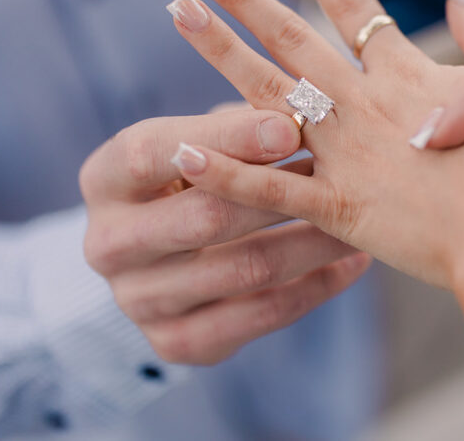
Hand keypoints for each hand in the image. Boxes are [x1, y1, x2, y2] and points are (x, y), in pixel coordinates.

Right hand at [79, 109, 370, 364]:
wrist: (160, 257)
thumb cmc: (194, 175)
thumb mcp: (199, 142)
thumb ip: (235, 128)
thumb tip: (293, 121)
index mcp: (103, 180)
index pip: (152, 152)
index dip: (224, 139)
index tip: (290, 128)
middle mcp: (107, 245)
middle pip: (203, 218)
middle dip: (280, 194)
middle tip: (340, 173)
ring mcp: (139, 301)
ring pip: (245, 270)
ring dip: (312, 240)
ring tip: (359, 216)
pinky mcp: (177, 342)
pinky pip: (262, 314)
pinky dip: (317, 286)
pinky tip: (354, 261)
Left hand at [169, 0, 463, 288]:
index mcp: (406, 74)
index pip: (351, 6)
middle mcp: (366, 102)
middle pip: (292, 35)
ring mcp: (347, 153)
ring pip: (269, 92)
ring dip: (219, 50)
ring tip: (177, 11)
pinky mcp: (338, 207)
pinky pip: (270, 188)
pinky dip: (223, 171)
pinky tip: (180, 148)